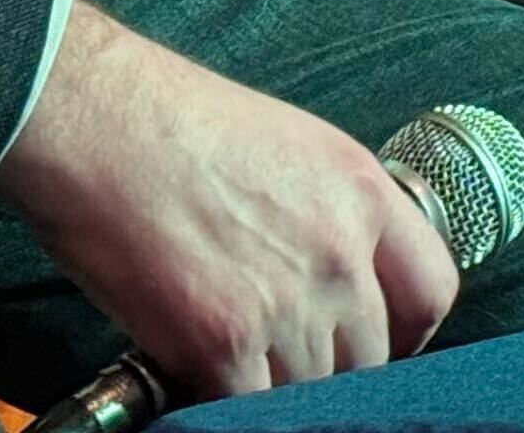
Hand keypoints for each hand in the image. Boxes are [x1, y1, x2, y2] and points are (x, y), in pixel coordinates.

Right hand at [0, 1, 457, 398]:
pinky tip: (195, 371)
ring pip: (309, 392)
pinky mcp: (224, 342)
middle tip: (280, 350)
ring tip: (229, 353)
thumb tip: (341, 276)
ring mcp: (287, 301)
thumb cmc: (167, 121)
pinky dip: (223, 401)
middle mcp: (338, 249)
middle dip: (328, 363)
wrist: (93, 120)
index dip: (405, 330)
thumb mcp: (288, 144)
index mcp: (359, 190)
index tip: (376, 340)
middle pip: (369, 357)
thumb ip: (330, 211)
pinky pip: (248, 409)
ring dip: (271, 384)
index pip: (431, 291)